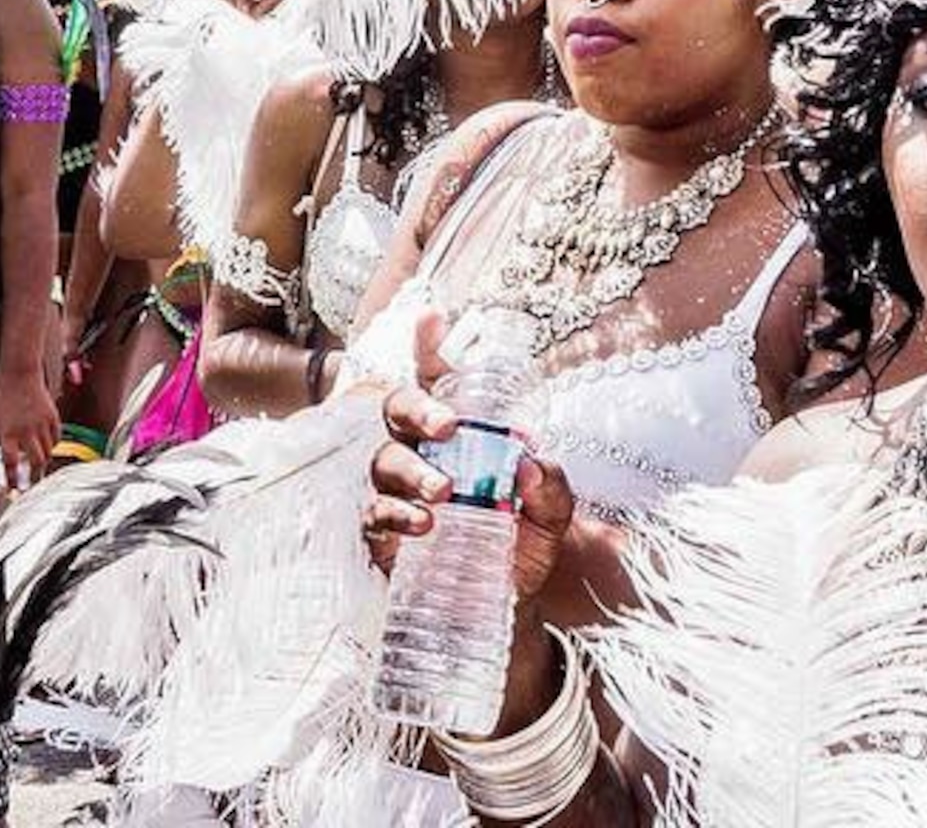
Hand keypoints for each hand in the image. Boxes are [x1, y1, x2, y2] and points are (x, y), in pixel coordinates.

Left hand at [0, 362, 59, 492]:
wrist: (19, 373)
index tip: (13, 489)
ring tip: (39, 467)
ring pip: (49, 451)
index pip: (11, 462)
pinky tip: (46, 447)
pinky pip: (57, 438)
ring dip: (43, 461)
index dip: (12, 479)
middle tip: (32, 484)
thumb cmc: (0, 397)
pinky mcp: (53, 416)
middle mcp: (27, 430)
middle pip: (37, 461)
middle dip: (35, 476)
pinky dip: (53, 445)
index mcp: (8, 433)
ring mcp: (42, 423)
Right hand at [361, 307, 574, 603]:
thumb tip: (532, 462)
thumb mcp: (552, 518)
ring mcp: (399, 492)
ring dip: (412, 470)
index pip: (440, 382)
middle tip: (448, 426)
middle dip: (418, 408)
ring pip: (383, 459)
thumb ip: (552, 489)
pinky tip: (423, 525)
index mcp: (464, 438)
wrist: (504, 610)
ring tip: (445, 492)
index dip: (430, 347)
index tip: (433, 316)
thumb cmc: (522, 550)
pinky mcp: (382, 535)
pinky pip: (374, 513)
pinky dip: (396, 514)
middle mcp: (425, 454)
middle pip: (397, 409)